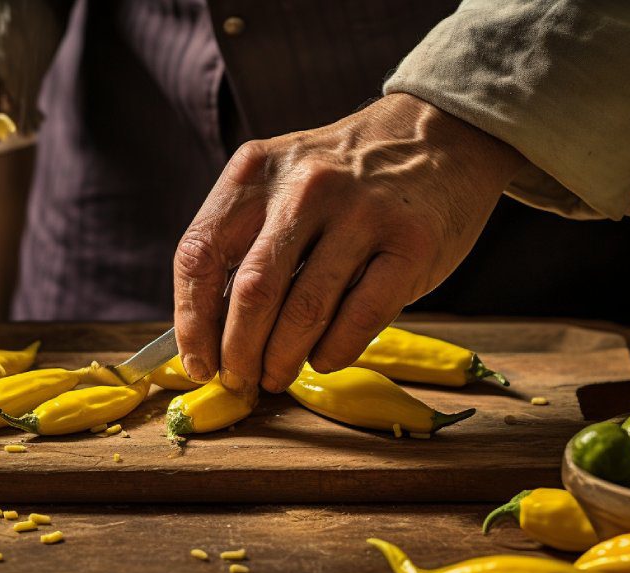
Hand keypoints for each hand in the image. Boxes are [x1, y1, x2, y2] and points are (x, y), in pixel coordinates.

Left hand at [173, 93, 525, 393]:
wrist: (438, 135)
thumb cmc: (346, 177)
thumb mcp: (283, 180)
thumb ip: (246, 238)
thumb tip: (208, 332)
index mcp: (257, 170)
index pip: (200, 255)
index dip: (191, 323)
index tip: (197, 363)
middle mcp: (306, 186)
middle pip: (252, 292)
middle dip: (238, 354)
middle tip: (241, 381)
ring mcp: (362, 212)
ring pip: (305, 311)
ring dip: (283, 360)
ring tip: (277, 377)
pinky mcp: (411, 243)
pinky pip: (360, 318)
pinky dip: (333, 352)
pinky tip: (323, 358)